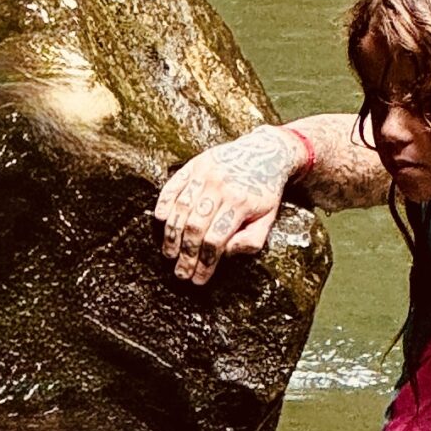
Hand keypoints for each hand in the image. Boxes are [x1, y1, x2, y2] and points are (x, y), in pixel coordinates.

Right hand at [155, 124, 296, 284]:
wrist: (266, 151)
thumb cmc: (265, 190)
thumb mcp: (269, 217)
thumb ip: (252, 240)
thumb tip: (227, 253)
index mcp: (241, 202)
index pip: (216, 240)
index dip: (205, 263)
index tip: (198, 278)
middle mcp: (220, 186)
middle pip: (195, 228)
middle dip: (186, 255)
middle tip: (181, 273)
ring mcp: (205, 174)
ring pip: (181, 209)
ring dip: (172, 236)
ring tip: (170, 254)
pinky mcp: (195, 165)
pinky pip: (173, 186)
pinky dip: (164, 203)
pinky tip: (161, 221)